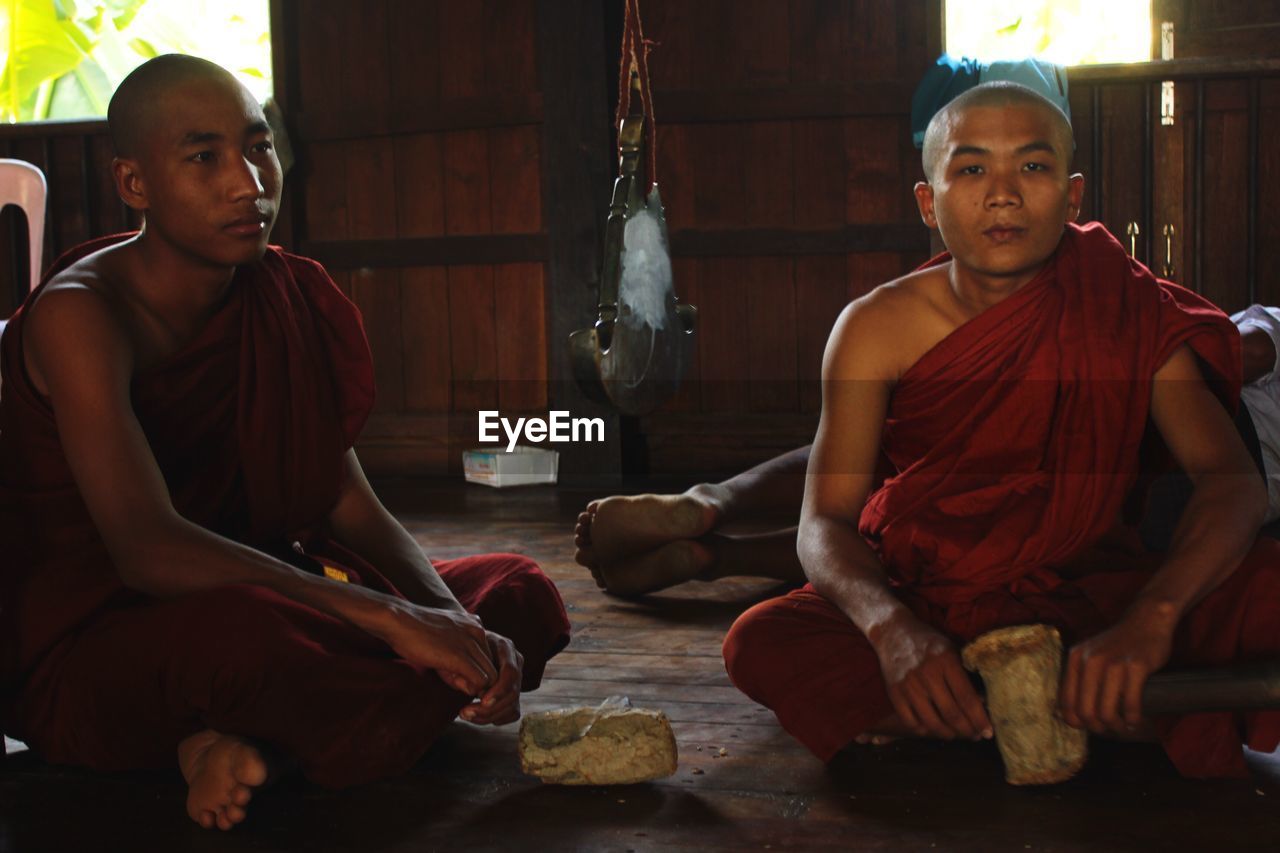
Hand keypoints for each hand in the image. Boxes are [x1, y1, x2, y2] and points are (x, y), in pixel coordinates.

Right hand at [381, 602, 498, 695]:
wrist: (397, 620)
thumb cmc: (414, 632)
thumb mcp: (444, 641)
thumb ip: (459, 660)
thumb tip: (472, 686)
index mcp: (475, 625)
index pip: (488, 656)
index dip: (474, 669)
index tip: (455, 670)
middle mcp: (478, 631)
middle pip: (492, 667)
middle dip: (476, 680)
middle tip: (452, 678)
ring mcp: (470, 643)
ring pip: (489, 676)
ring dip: (472, 685)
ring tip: (449, 678)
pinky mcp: (460, 656)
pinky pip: (479, 681)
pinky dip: (470, 689)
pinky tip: (451, 683)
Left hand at [460, 632, 524, 725]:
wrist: (462, 648)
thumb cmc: (458, 647)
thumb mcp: (459, 650)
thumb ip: (465, 667)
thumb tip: (473, 690)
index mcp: (505, 647)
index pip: (511, 672)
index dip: (499, 689)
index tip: (483, 701)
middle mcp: (515, 662)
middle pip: (513, 692)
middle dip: (491, 708)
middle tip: (465, 713)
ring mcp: (516, 678)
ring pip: (512, 705)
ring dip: (489, 716)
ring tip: (465, 715)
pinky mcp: (513, 692)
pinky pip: (512, 712)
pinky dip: (496, 718)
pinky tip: (477, 716)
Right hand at [871, 611, 991, 739]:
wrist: (893, 632)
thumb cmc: (929, 643)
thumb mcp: (952, 650)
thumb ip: (966, 674)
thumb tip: (985, 704)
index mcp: (946, 661)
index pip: (967, 698)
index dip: (980, 719)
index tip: (988, 732)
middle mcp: (927, 674)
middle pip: (952, 714)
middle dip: (968, 731)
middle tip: (976, 736)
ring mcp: (909, 685)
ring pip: (932, 723)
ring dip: (948, 734)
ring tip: (956, 734)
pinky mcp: (894, 693)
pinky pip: (911, 722)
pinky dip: (924, 731)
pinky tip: (933, 728)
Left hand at [1059, 606, 1174, 734]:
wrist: (1146, 620)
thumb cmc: (1118, 644)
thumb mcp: (1090, 655)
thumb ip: (1079, 678)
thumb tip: (1068, 716)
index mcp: (1074, 659)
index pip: (1066, 703)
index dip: (1078, 722)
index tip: (1091, 726)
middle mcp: (1089, 660)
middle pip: (1086, 712)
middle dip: (1098, 727)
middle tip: (1110, 729)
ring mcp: (1113, 663)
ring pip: (1107, 712)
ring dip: (1117, 727)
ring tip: (1124, 726)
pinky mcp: (1136, 666)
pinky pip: (1131, 704)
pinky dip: (1133, 719)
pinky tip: (1136, 720)